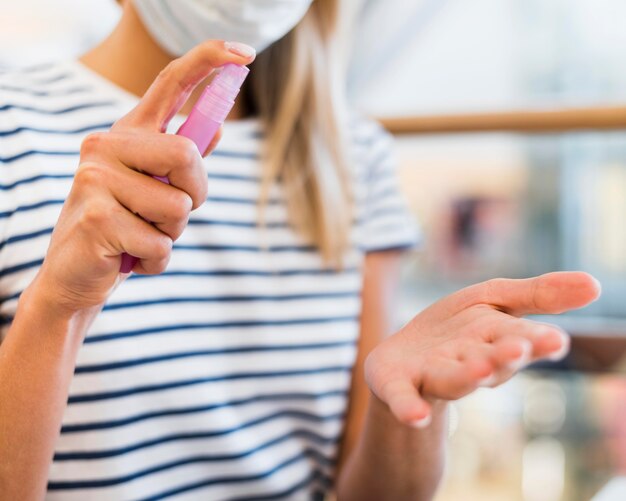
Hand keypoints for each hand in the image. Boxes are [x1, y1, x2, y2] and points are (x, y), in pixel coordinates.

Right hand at [31, 41, 254, 312]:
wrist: (75, 275)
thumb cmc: (123, 228)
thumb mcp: (153, 190)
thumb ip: (179, 160)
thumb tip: (216, 126)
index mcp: (128, 134)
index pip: (171, 83)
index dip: (209, 62)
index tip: (246, 53)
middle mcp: (107, 145)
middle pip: (187, 155)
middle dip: (194, 195)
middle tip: (167, 217)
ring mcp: (96, 178)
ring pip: (179, 208)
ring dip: (171, 236)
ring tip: (140, 237)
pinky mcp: (97, 217)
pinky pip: (161, 245)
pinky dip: (156, 262)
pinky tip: (129, 258)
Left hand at [364, 272, 601, 426]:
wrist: (402, 358)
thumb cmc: (456, 332)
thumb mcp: (492, 301)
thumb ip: (538, 295)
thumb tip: (595, 284)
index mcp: (494, 341)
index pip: (521, 339)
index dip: (536, 341)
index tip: (554, 340)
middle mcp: (468, 362)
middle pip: (490, 361)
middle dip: (504, 355)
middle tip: (521, 347)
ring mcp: (432, 375)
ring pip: (453, 379)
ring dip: (467, 375)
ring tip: (480, 369)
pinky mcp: (398, 384)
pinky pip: (403, 398)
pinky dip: (409, 408)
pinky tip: (416, 418)